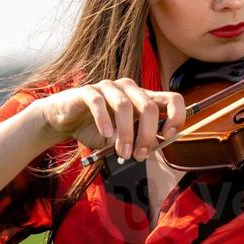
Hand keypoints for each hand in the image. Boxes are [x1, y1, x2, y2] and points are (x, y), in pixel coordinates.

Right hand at [35, 78, 186, 161]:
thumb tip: (154, 148)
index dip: (176, 116)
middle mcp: (130, 89)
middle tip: (140, 156)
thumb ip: (139, 140)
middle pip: (149, 107)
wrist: (67, 121)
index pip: (173, 99)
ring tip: (123, 152)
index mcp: (144, 98)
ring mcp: (109, 87)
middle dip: (147, 135)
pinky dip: (104, 121)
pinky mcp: (88, 91)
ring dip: (126, 134)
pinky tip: (106, 135)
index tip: (168, 136)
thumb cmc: (100, 129)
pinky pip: (99, 103)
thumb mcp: (124, 138)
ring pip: (125, 106)